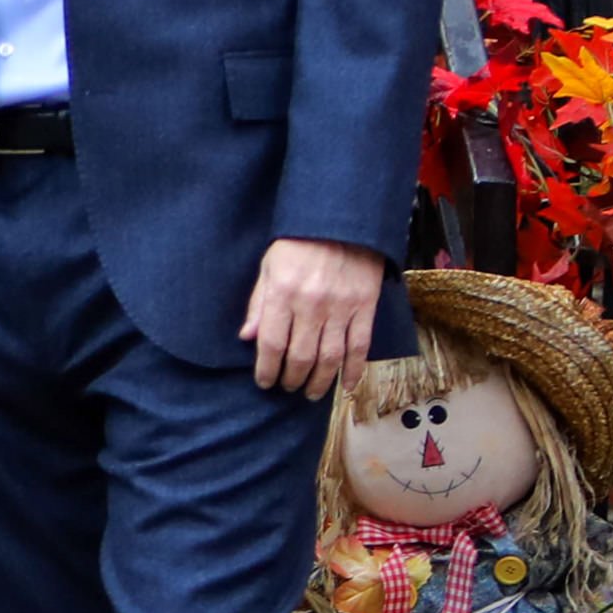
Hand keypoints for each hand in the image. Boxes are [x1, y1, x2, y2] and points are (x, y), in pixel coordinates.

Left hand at [241, 237, 386, 398]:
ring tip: (310, 393)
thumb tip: (247, 337)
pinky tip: (345, 386)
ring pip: (330, 357)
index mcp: (284, 293)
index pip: (272, 343)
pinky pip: (360, 347)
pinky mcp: (365, 307)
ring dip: (319, 381)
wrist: (343, 220)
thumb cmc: (299, 242)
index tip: (265, 382)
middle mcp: (312, 304)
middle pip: (300, 356)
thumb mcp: (269, 266)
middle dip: (292, 378)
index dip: (267, 369)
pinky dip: (353, 371)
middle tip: (287, 387)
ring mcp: (342, 307)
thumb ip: (258, 303)